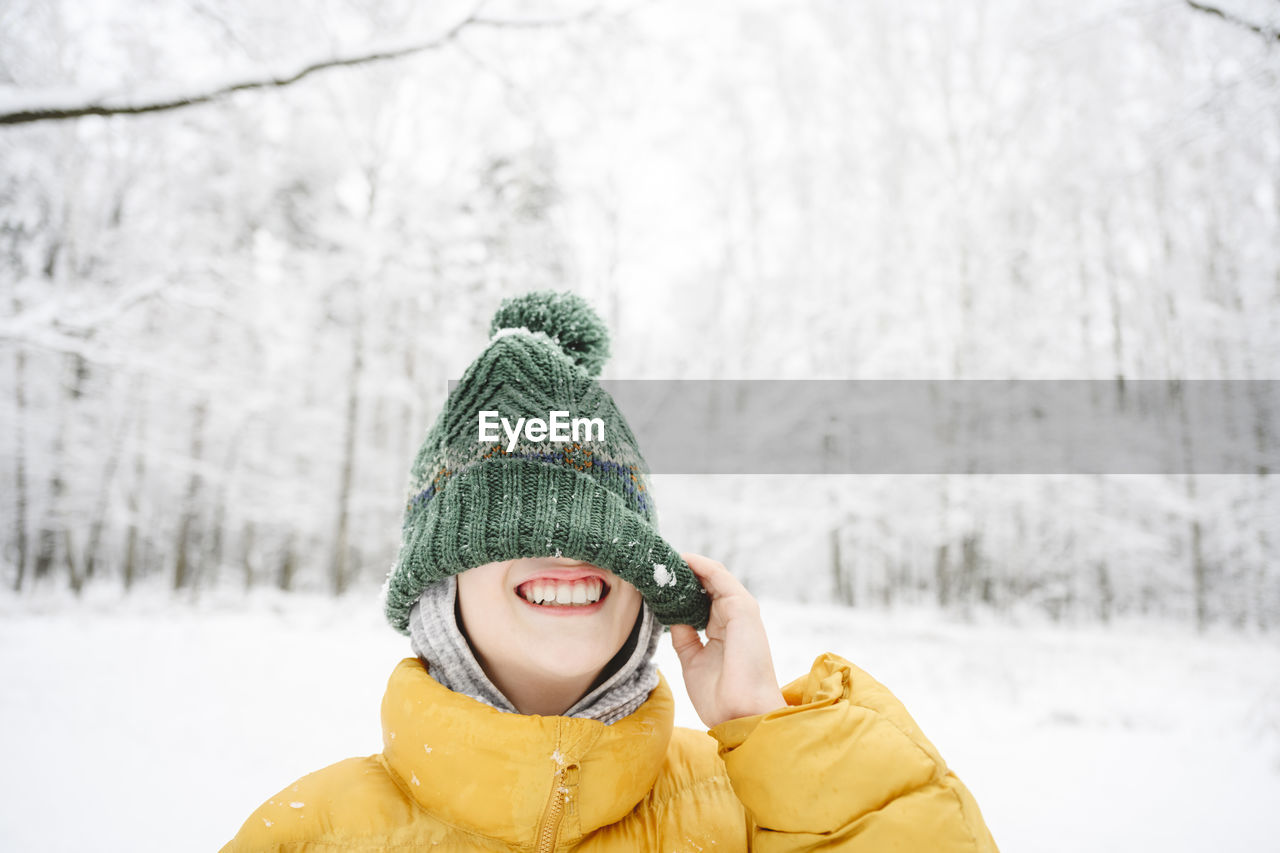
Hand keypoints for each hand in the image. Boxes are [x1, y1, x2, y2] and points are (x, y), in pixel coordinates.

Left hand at [669, 553, 786, 728]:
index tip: (656, 581)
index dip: (679, 589)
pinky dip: (702, 565)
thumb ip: (684, 637)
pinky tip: (684, 559)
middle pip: (705, 585)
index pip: (700, 599)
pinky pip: (720, 577)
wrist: (740, 713)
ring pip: (713, 577)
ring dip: (690, 565)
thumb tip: (671, 616)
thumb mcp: (692, 661)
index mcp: (721, 630)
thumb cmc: (720, 696)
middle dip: (681, 574)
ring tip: (665, 558)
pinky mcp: (743, 607)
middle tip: (656, 564)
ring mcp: (738, 611)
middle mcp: (731, 617)